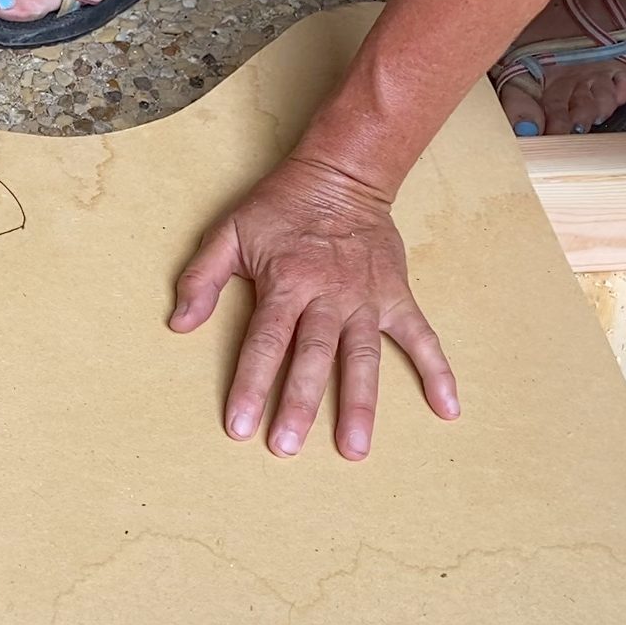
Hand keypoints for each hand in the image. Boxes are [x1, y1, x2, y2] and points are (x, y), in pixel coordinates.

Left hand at [170, 156, 458, 459]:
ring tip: (354, 448)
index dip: (250, 383)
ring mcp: (367, 299)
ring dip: (359, 403)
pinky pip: (421, 337)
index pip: (264, 341)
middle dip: (299, 403)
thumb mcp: (229, 232)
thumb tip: (178, 324)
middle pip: (312, 357)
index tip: (239, 425)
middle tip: (287, 446)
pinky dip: (437, 371)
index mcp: (286, 283)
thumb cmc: (280, 208)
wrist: (342, 176)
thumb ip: (202, 278)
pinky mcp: (396, 297)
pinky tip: (447, 409)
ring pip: (363, 357)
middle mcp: (328, 296)